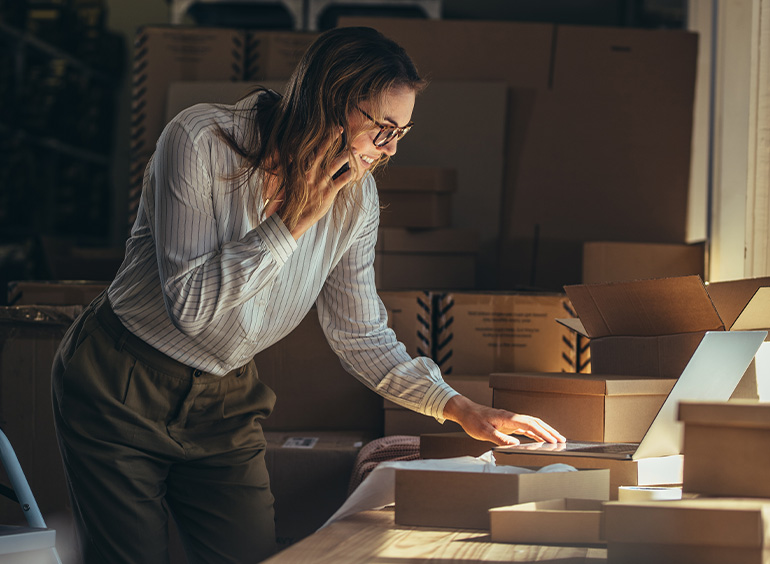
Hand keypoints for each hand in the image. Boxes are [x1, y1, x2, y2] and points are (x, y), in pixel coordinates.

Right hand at [287, 129, 354, 239]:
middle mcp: (310, 172)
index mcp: (300, 168)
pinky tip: (355, 171)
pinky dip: (349, 175)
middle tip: (341, 128)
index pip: (311, 148)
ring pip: (335, 164)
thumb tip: (294, 155)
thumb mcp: (290, 179)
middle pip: (322, 151)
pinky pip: (342, 180)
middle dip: (332, 138)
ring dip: (345, 156)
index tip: (328, 128)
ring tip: (354, 151)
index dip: (321, 137)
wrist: (292, 217)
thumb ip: (293, 166)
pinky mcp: (329, 192)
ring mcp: (320, 181)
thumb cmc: (290, 198)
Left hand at [442, 395, 565, 446]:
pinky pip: (526, 428)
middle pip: (536, 423)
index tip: (553, 440)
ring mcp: (512, 420)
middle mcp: (512, 417)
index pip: (530, 425)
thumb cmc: (473, 420)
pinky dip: (536, 432)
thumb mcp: (484, 432)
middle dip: (550, 431)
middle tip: (562, 440)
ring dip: (545, 431)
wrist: (466, 412)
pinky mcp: (509, 423)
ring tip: (556, 439)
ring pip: (533, 424)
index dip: (543, 433)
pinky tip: (540, 439)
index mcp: (508, 418)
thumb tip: (516, 444)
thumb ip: (500, 438)